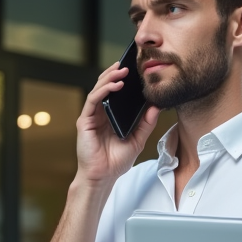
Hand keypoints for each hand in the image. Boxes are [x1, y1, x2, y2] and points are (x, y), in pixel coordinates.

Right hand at [74, 64, 160, 185]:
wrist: (103, 177)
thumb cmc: (117, 161)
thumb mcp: (138, 140)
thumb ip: (146, 124)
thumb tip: (155, 106)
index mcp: (111, 116)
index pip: (116, 92)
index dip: (124, 79)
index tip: (135, 69)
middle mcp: (100, 113)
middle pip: (106, 86)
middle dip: (116, 73)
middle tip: (128, 64)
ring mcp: (91, 116)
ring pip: (98, 89)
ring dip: (110, 77)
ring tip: (122, 71)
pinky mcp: (85, 121)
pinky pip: (93, 100)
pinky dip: (103, 90)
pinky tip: (115, 85)